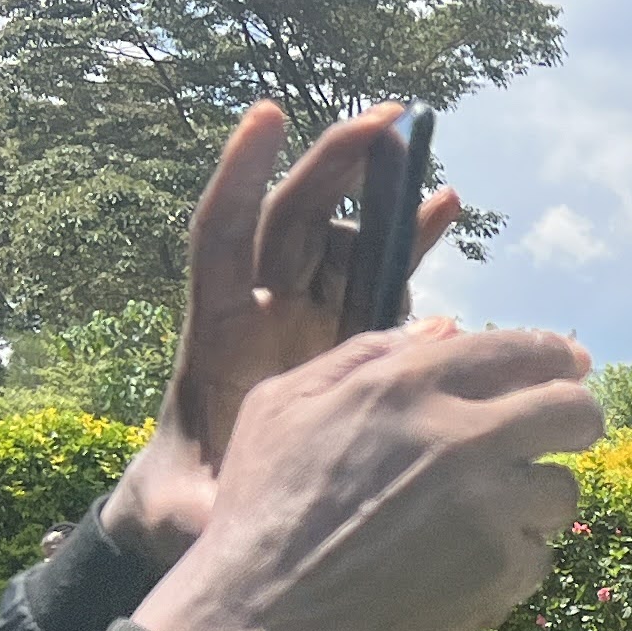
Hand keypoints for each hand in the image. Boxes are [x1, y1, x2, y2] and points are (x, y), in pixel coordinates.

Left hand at [104, 104, 475, 565]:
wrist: (208, 515)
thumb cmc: (186, 508)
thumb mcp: (188, 514)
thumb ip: (213, 506)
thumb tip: (261, 486)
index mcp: (217, 335)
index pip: (221, 236)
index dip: (240, 175)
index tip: (267, 115)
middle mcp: (261, 314)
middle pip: (293, 220)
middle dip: (334, 168)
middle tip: (383, 121)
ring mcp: (305, 324)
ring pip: (340, 242)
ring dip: (378, 200)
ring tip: (423, 163)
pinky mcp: (342, 342)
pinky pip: (377, 281)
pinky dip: (406, 244)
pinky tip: (444, 205)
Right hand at [133, 321, 604, 630]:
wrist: (262, 616)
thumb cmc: (263, 506)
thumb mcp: (286, 402)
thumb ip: (368, 354)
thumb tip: (446, 331)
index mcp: (409, 384)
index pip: (523, 351)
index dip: (557, 358)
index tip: (571, 368)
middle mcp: (462, 436)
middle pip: (574, 412)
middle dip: (578, 417)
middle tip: (569, 430)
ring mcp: (489, 507)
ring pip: (562, 490)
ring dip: (534, 498)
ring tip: (480, 516)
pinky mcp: (501, 571)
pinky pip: (537, 554)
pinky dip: (510, 558)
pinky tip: (456, 566)